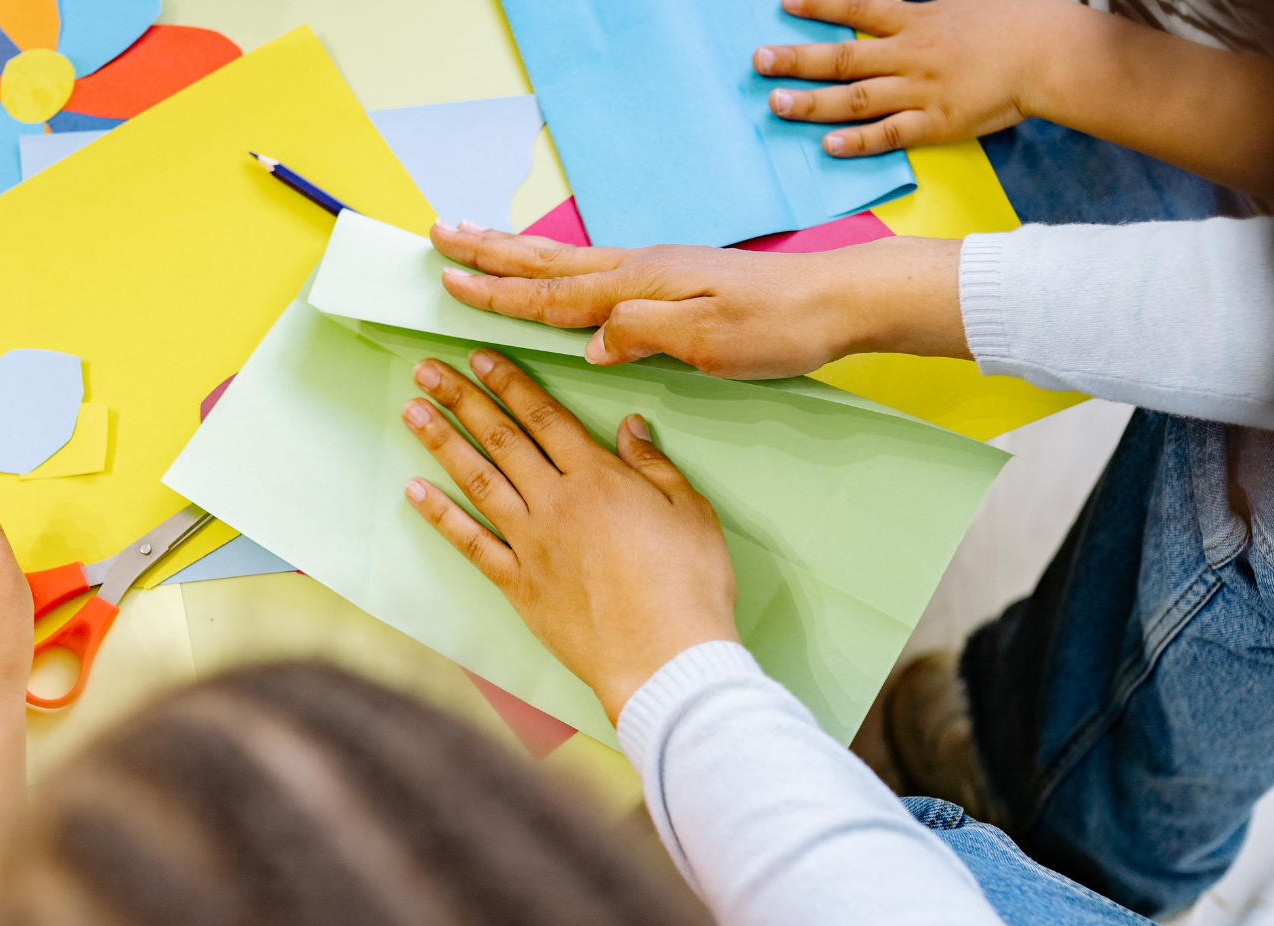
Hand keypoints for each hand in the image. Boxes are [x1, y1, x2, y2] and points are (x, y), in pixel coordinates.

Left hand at [401, 349, 737, 719]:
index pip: (544, 416)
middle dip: (462, 398)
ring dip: (442, 442)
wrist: (664, 657)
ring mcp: (532, 544)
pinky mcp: (520, 586)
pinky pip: (471, 544)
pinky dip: (441, 516)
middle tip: (428, 370)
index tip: (481, 358)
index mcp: (598, 478)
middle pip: (502, 438)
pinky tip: (416, 492)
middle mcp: (556, 503)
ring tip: (413, 411)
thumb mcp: (691, 512)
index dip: (510, 382)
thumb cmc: (689, 586)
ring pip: (478, 481)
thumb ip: (655, 466)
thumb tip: (631, 426)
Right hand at [432, 220, 966, 379]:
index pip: (552, 293)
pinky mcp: (673, 281)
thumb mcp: (708, 339)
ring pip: (568, 263)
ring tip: (476, 240)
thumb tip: (587, 342)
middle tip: (439, 235)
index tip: (449, 282)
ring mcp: (656, 272)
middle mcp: (640, 270)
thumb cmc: (777, 326)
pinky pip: (595, 272)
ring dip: (516, 254)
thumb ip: (641, 333)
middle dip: (490, 254)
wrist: (835, 301)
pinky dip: (558, 270)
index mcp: (640, 284)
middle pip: (548, 264)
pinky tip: (555, 273)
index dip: (498, 293)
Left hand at [755, 0, 1083, 156]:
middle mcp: (911, 54)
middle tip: (758, 60)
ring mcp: (922, 91)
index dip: (819, 5)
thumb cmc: (1014, 21)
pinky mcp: (937, 124)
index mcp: (917, 19)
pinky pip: (890, 135)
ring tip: (776, 104)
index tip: (784, 3)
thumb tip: (890, 3)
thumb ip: (924, 2)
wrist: (1051, 52)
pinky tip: (827, 146)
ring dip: (813, 102)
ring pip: (856, 98)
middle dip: (796, 58)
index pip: (857, 8)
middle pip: (843, 56)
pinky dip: (858, 142)